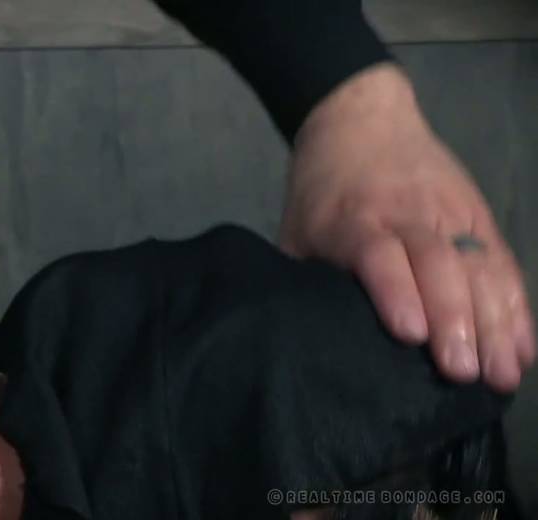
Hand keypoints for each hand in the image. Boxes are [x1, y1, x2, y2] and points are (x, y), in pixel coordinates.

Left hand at [279, 63, 534, 391]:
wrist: (362, 120)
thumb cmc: (322, 190)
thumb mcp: (297, 230)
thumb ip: (304, 279)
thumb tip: (305, 338)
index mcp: (355, 220)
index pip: (379, 255)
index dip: (396, 291)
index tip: (410, 333)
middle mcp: (407, 216)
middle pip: (438, 265)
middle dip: (455, 320)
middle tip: (461, 372)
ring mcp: (450, 215)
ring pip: (478, 268)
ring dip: (495, 323)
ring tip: (502, 373)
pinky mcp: (480, 217)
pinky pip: (503, 264)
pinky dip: (517, 307)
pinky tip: (523, 348)